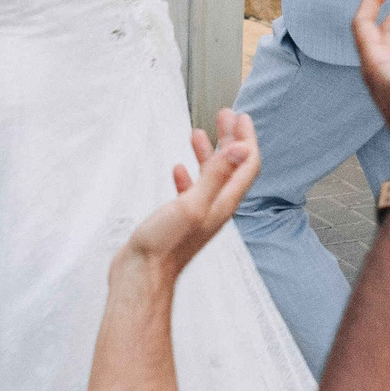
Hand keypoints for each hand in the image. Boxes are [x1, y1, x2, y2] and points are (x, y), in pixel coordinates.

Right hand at [124, 109, 261, 279]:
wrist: (142, 275)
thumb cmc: (165, 245)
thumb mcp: (193, 204)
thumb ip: (216, 175)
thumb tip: (241, 149)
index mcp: (222, 202)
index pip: (246, 165)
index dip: (247, 138)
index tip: (242, 116)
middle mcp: (214, 207)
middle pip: (231, 167)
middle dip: (230, 138)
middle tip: (225, 115)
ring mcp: (197, 213)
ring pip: (210, 177)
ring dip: (208, 153)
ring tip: (199, 133)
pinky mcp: (180, 219)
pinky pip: (190, 191)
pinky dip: (188, 176)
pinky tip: (178, 169)